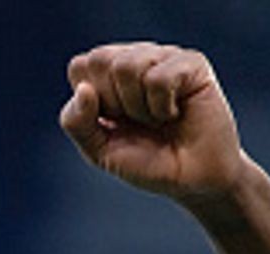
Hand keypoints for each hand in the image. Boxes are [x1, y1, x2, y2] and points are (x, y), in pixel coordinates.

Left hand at [58, 43, 246, 203]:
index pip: (80, 67)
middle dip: (114, 103)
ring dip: (139, 107)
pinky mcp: (191, 63)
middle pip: (100, 60)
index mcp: (109, 75)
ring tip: (158, 119)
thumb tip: (83, 89)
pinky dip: (162, 106)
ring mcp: (163, 57)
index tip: (114, 123)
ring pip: (127, 66)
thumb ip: (77, 123)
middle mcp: (135, 59)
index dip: (92, 102)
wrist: (192, 181)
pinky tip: (175, 113)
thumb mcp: (100, 150)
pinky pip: (159, 77)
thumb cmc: (148, 163)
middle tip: (138, 121)